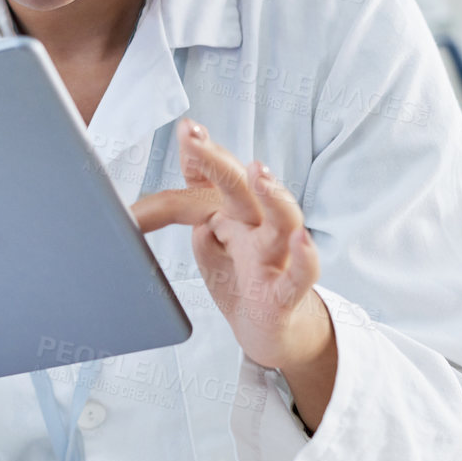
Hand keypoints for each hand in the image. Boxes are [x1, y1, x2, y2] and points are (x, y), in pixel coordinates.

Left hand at [133, 118, 336, 428]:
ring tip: (258, 171)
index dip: (196, 158)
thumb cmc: (238, 277)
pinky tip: (300, 239)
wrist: (270, 330)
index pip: (210, 180)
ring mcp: (275, 257)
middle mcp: (257, 227)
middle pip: (241, 187)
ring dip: (272, 196)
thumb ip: (187, 210)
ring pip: (282, 221)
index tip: (184, 130)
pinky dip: (305, 258)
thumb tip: (156, 192)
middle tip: (193, 136)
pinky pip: (301, 275)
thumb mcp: (206, 239)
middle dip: (217, 160)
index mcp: (233, 211)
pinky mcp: (286, 293)